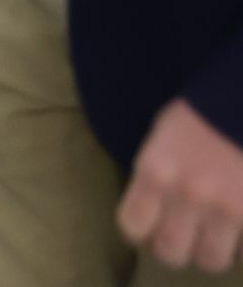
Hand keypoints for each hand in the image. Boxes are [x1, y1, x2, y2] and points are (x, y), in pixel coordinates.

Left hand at [118, 99, 242, 273]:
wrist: (239, 104)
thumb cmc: (197, 117)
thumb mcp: (160, 141)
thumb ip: (152, 178)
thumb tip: (150, 215)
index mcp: (155, 171)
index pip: (132, 226)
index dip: (138, 232)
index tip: (146, 228)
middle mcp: (188, 194)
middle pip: (170, 252)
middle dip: (172, 248)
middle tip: (179, 236)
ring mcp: (226, 206)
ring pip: (210, 259)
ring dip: (207, 251)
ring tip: (209, 236)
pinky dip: (238, 245)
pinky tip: (234, 228)